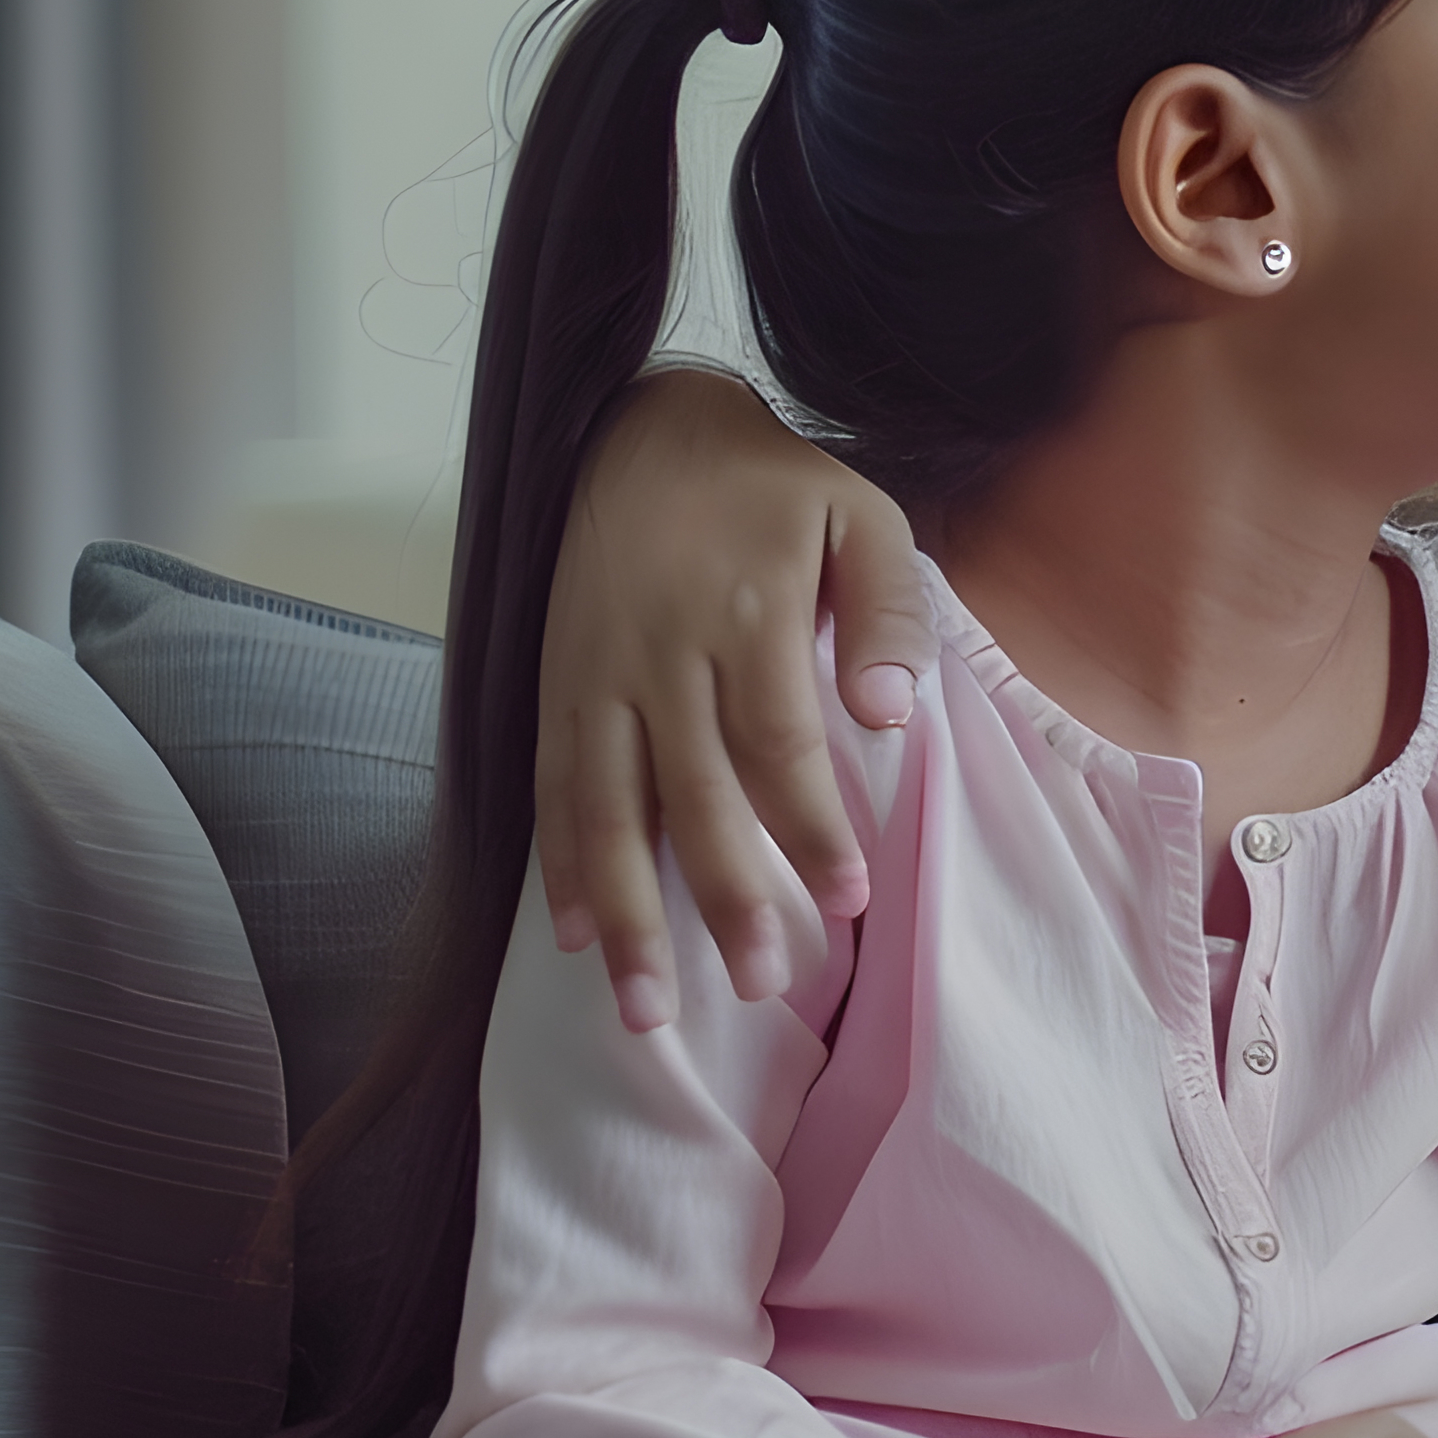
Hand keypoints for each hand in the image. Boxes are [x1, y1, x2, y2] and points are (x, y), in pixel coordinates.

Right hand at [530, 369, 927, 1027]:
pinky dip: (559, 865)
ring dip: (628, 912)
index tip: (849, 901)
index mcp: (746, 612)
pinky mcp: (554, 685)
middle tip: (764, 983)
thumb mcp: (860, 515)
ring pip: (603, 809)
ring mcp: (596, 674)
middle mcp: (661, 652)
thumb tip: (887, 716)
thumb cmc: (771, 486)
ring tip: (649, 1009)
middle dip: (725, 897)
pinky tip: (576, 935)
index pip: (780, 744)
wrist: (637, 429)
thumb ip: (886, 612)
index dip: (810, 830)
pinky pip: (550, 787)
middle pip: (691, 795)